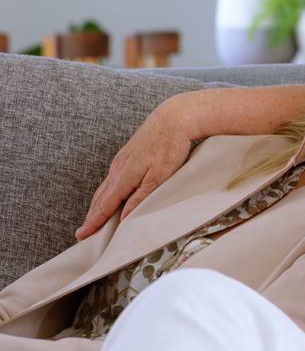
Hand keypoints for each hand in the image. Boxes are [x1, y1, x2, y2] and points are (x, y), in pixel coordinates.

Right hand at [76, 97, 195, 239]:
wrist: (174, 117)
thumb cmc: (170, 146)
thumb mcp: (160, 176)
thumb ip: (141, 197)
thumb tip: (123, 217)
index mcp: (124, 176)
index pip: (105, 204)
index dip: (93, 221)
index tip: (82, 235)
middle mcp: (118, 168)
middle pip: (101, 197)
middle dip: (91, 215)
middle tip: (82, 233)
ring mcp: (122, 160)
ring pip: (105, 186)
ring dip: (97, 203)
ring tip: (92, 217)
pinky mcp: (128, 154)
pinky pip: (112, 177)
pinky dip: (107, 190)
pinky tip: (110, 194)